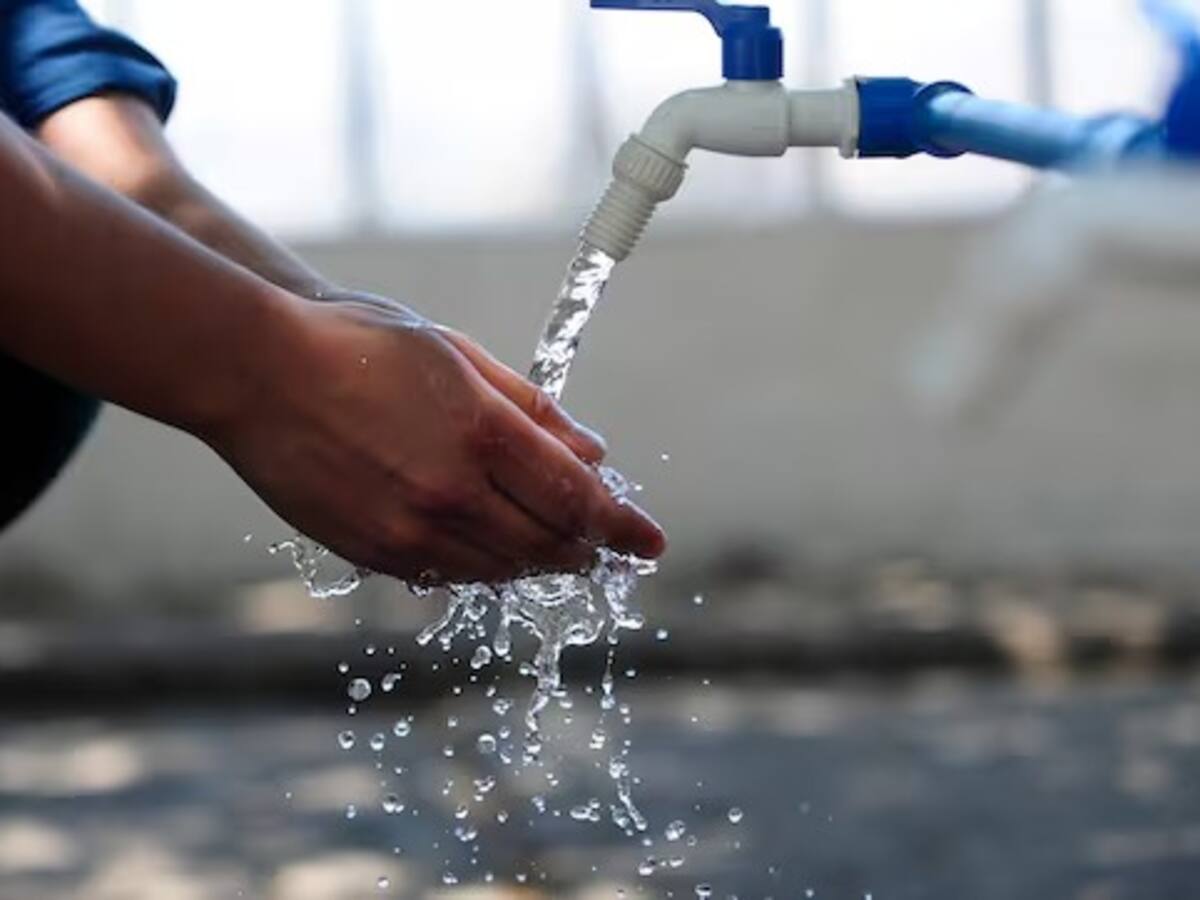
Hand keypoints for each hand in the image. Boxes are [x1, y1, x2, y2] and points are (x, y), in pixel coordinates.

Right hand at [205, 290, 665, 583]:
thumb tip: (593, 453)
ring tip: (556, 546)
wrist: (255, 374)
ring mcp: (410, 531)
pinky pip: (449, 576)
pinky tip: (490, 546)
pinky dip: (484, 565)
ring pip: (502, 568)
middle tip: (607, 546)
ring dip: (539, 560)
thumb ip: (533, 411)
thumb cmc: (360, 346)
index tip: (650, 543)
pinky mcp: (373, 553)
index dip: (623, 525)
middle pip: (549, 544)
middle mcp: (452, 492)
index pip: (578, 498)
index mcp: (482, 432)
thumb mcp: (458, 357)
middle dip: (587, 548)